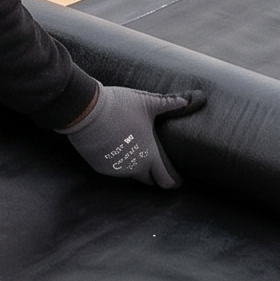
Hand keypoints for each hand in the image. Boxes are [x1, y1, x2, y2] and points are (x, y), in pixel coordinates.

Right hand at [60, 85, 202, 188]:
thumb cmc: (119, 106)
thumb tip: (194, 99)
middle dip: (154, 175)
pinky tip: (116, 148)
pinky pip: (114, 168)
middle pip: (148, 179)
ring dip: (134, 167)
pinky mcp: (100, 167)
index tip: (177, 181)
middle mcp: (133, 167)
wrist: (85, 110)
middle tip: (158, 166)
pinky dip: (117, 162)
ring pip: (129, 174)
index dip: (173, 182)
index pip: (166, 179)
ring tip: (135, 152)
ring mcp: (115, 169)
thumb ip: (170, 103)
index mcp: (149, 154)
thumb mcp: (147, 102)